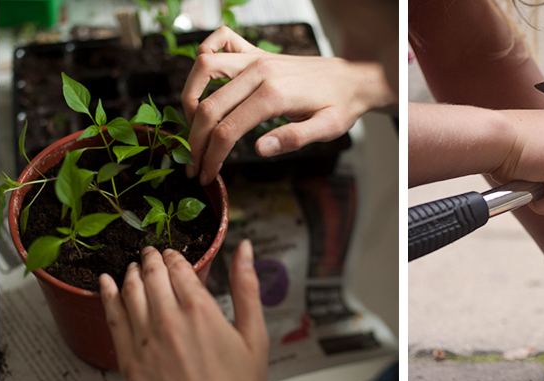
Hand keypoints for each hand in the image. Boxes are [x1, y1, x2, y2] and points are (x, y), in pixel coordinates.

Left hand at [99, 242, 268, 380]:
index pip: (178, 268)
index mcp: (200, 311)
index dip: (173, 256)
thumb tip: (243, 250)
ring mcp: (145, 342)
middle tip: (149, 253)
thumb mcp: (254, 337)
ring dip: (130, 274)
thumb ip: (246, 288)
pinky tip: (106, 285)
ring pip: (129, 293)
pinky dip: (108, 297)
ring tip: (132, 267)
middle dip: (150, 259)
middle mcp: (168, 321)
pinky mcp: (129, 363)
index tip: (172, 254)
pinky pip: (112, 320)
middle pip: (150, 276)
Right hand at [181, 26, 392, 184]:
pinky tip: (205, 81)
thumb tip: (259, 150)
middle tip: (194, 164)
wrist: (354, 76)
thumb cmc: (341, 105)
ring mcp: (256, 58)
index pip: (228, 130)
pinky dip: (204, 55)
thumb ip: (293, 139)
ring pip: (203, 69)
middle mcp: (260, 71)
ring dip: (189, 98)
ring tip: (193, 125)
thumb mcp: (327, 129)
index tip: (205, 175)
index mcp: (275, 94)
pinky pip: (220, 41)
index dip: (211, 157)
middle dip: (195, 140)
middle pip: (209, 106)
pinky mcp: (255, 52)